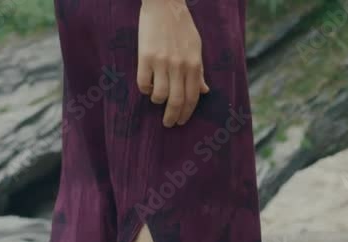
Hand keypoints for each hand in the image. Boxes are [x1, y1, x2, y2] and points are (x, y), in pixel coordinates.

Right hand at [137, 0, 209, 126]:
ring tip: (157, 100)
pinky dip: (145, 89)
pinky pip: (143, 82)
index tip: (182, 121)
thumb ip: (199, 71)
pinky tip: (147, 87)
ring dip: (158, 102)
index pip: (193, 97)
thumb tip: (204, 91)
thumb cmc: (182, 28)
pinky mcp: (145, 57)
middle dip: (173, 116)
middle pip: (177, 100)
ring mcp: (162, 62)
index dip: (187, 113)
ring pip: (160, 95)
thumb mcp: (197, 49)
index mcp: (194, 65)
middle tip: (169, 124)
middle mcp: (179, 66)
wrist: (164, 6)